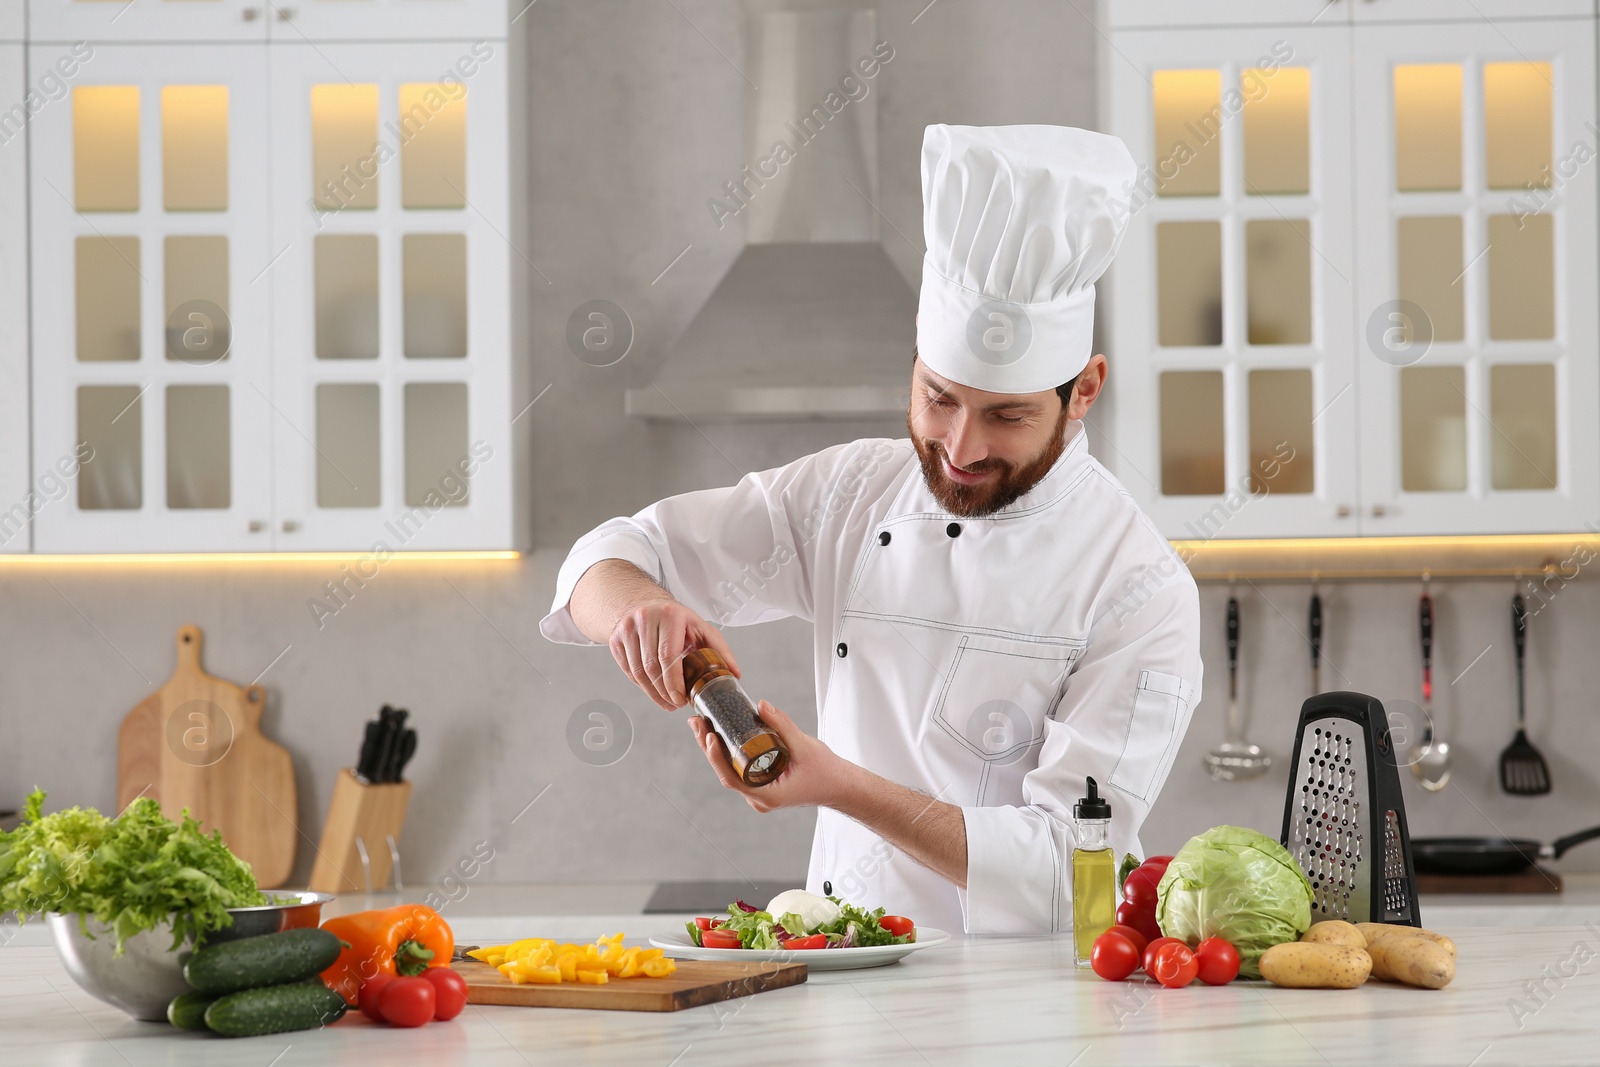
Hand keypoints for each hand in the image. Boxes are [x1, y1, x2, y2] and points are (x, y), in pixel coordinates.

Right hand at [609, 600, 740, 710]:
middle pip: (652, 667)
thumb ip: (720, 650)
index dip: (674, 682)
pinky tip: (654, 691)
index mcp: (670, 614)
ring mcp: (627, 629)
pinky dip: (641, 686)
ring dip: (653, 693)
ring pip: (638, 671)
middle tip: (676, 703)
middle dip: (664, 691)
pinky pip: (628, 670)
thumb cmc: (676, 619)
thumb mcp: (701, 628)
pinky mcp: (615, 640)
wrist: (643, 603)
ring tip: (667, 702)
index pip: (668, 655)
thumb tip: (735, 674)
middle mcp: (645, 619)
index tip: (681, 699)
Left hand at [688, 701, 854, 812]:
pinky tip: (720, 735)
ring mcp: (760, 794)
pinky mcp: (762, 786)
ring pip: (730, 772)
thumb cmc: (826, 772)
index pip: (731, 778)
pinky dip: (729, 753)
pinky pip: (739, 771)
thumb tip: (761, 705)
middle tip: (697, 723)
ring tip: (702, 725)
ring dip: (716, 749)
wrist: (840, 786)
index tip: (708, 736)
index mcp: (767, 795)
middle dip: (709, 747)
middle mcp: (759, 798)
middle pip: (726, 773)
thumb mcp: (805, 746)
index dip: (716, 757)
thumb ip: (783, 725)